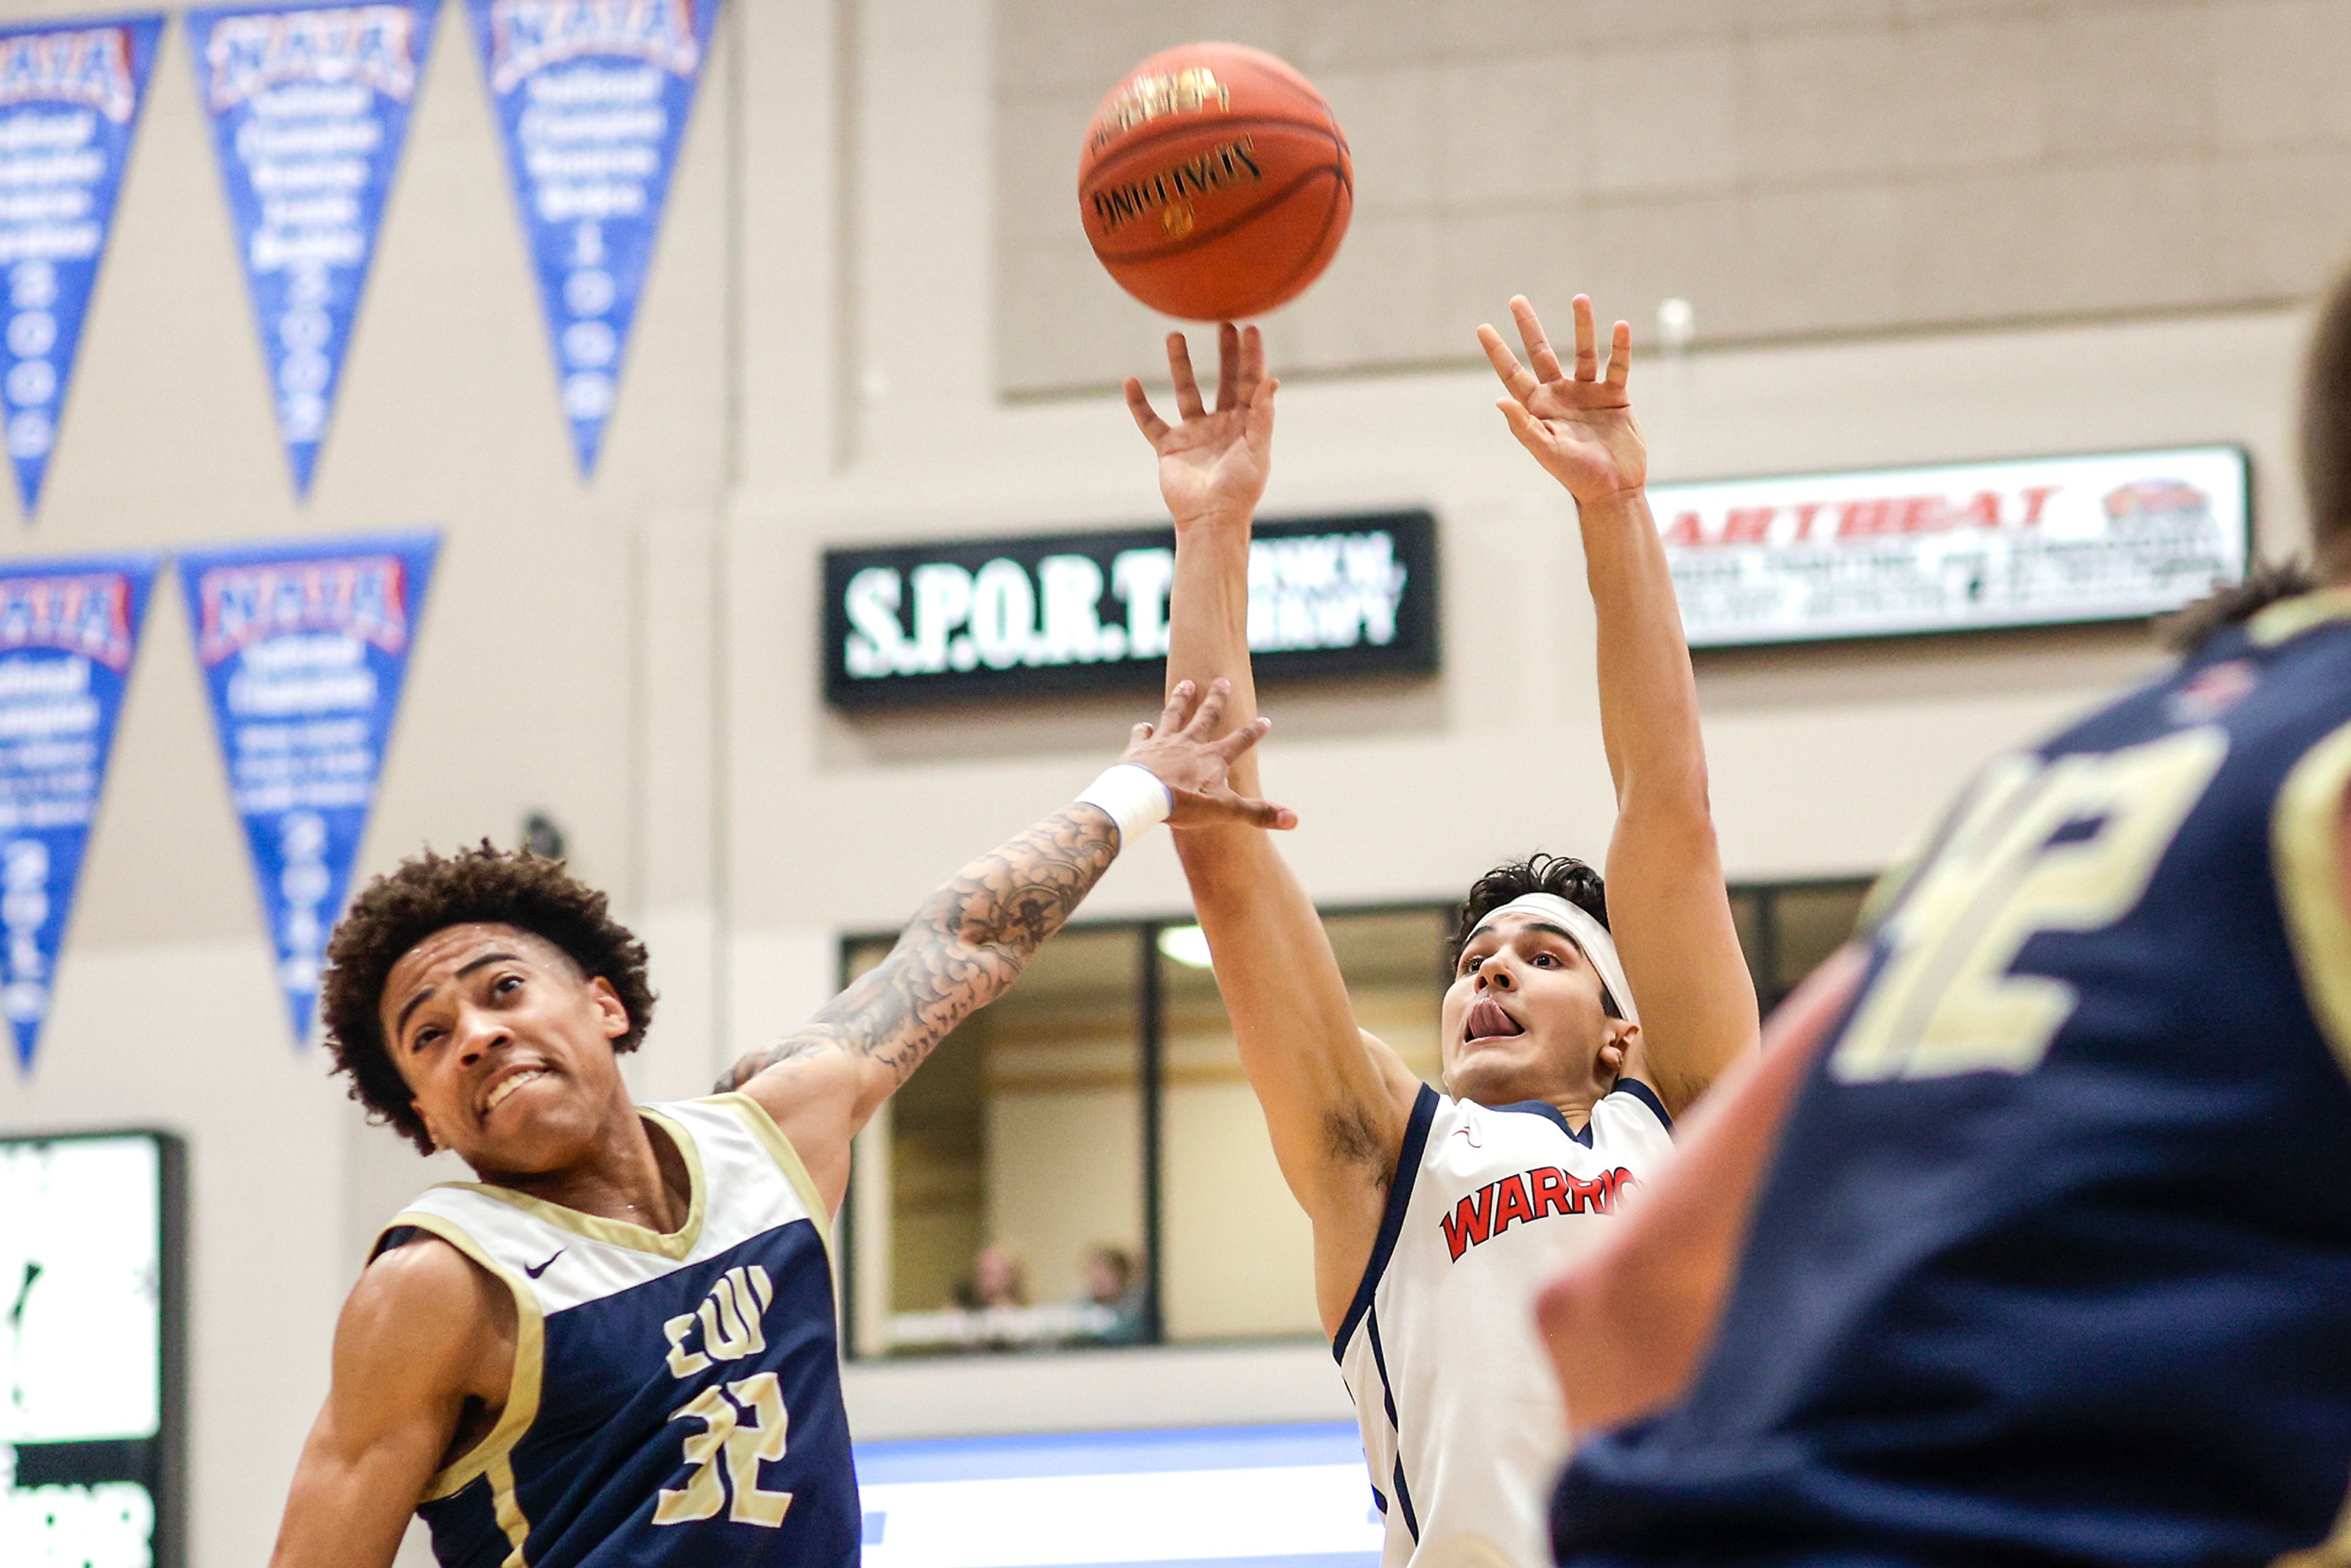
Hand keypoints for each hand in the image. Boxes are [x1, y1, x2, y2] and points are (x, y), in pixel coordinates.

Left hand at [1121, 679, 1296, 830]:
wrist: (1142, 797)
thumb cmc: (1185, 803)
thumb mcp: (1226, 810)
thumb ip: (1258, 813)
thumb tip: (1293, 819)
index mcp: (1213, 757)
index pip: (1240, 741)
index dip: (1254, 732)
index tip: (1265, 720)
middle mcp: (1189, 743)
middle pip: (1206, 716)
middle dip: (1216, 699)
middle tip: (1222, 681)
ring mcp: (1162, 743)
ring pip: (1174, 715)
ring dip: (1181, 699)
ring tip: (1185, 684)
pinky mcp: (1138, 750)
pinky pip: (1141, 735)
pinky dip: (1143, 730)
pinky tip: (1143, 726)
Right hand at [1124, 323, 1277, 530]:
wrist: (1210, 520)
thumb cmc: (1240, 490)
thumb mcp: (1257, 450)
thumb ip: (1263, 415)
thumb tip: (1272, 380)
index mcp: (1246, 425)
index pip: (1250, 383)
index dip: (1250, 356)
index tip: (1249, 328)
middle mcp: (1221, 425)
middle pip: (1223, 380)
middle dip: (1224, 352)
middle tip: (1223, 321)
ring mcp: (1194, 435)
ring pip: (1185, 391)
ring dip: (1180, 365)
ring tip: (1175, 335)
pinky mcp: (1169, 448)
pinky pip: (1150, 421)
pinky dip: (1139, 404)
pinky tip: (1130, 382)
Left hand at [1478, 294, 1646, 506]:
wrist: (1613, 489)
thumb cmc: (1575, 475)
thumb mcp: (1545, 451)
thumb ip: (1523, 426)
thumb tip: (1499, 401)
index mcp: (1538, 408)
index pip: (1513, 374)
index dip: (1498, 351)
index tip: (1482, 327)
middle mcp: (1560, 395)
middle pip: (1541, 353)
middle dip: (1529, 327)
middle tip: (1516, 299)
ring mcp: (1588, 393)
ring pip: (1583, 352)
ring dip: (1582, 326)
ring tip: (1580, 298)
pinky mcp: (1615, 396)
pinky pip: (1617, 366)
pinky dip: (1620, 348)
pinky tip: (1620, 327)